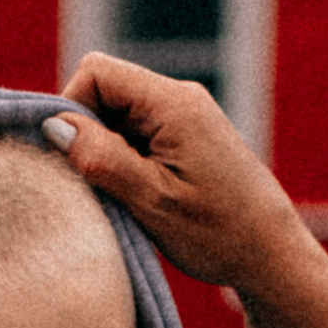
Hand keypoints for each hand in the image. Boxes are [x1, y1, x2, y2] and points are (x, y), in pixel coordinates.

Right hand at [46, 54, 315, 298]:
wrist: (273, 255)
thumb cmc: (219, 234)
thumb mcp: (152, 202)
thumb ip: (102, 159)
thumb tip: (54, 124)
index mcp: (174, 105)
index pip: (97, 72)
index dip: (71, 108)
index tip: (74, 159)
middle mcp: (181, 99)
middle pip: (105, 90)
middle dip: (88, 133)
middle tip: (99, 185)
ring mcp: (186, 117)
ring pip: (118, 115)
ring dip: (106, 151)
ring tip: (125, 197)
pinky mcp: (187, 138)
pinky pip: (137, 133)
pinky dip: (125, 161)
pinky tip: (138, 196)